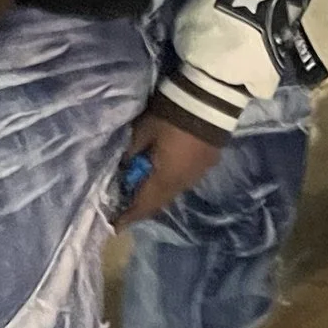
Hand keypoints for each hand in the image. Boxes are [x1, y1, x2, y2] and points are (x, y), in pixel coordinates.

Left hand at [116, 114, 223, 228]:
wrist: (212, 100)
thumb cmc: (171, 117)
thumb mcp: (143, 130)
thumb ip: (131, 151)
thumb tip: (124, 166)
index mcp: (165, 178)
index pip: (143, 205)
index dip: (128, 217)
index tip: (115, 226)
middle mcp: (183, 183)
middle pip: (160, 202)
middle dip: (143, 207)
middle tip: (128, 208)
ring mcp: (199, 173)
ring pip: (174, 192)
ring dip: (159, 194)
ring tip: (146, 190)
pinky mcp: (209, 162)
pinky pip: (186, 179)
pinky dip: (172, 181)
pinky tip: (168, 173)